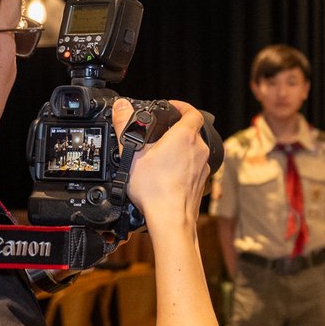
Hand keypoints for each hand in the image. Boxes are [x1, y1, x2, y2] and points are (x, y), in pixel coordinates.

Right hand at [115, 98, 211, 227]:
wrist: (171, 219)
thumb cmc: (154, 189)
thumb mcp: (132, 154)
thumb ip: (125, 126)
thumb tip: (121, 106)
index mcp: (185, 137)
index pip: (192, 112)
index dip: (181, 106)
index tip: (171, 107)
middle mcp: (199, 150)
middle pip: (191, 132)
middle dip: (175, 131)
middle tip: (157, 135)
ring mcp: (203, 167)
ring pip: (192, 151)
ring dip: (178, 150)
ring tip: (158, 157)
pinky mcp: (202, 182)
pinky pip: (193, 168)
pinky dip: (182, 166)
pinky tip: (165, 175)